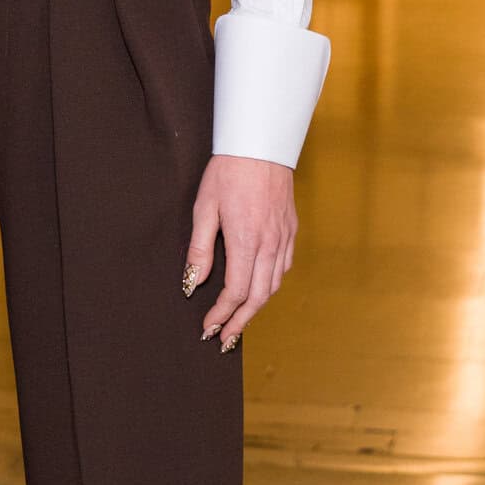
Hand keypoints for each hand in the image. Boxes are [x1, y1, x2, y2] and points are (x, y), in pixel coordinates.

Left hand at [183, 153, 297, 348]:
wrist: (261, 145)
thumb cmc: (228, 173)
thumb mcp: (204, 209)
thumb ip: (200, 250)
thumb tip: (193, 284)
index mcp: (246, 241)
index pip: (235, 292)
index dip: (221, 315)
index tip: (208, 328)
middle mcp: (269, 244)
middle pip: (258, 297)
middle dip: (240, 322)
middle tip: (225, 339)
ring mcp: (283, 238)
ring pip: (274, 285)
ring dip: (257, 308)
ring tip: (240, 322)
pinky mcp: (290, 230)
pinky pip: (283, 267)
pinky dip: (271, 286)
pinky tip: (259, 290)